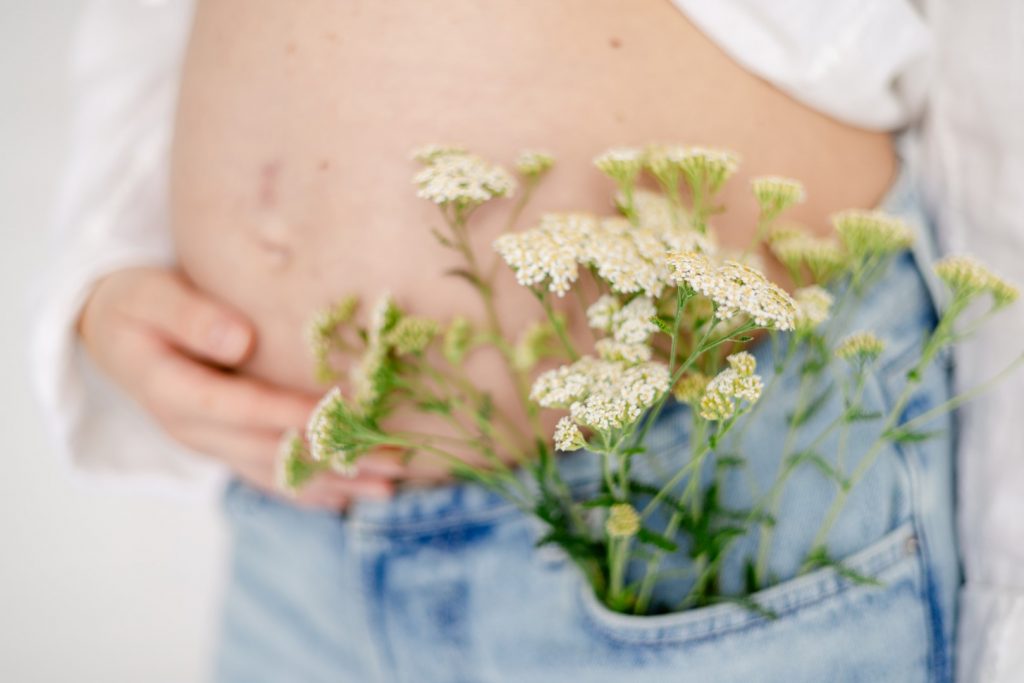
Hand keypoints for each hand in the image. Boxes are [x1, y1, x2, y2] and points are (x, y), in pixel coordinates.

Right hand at [77, 266, 405, 510]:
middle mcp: (195, 430)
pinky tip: (347, 499)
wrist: (112, 332)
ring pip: (277, 474)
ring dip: (333, 482)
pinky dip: (309, 491)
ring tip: (387, 486)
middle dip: (335, 456)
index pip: (245, 408)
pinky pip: (269, 477)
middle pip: (272, 450)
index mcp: (174, 393)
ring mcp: (211, 445)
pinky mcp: (224, 447)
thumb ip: (192, 317)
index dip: (297, 414)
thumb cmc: (137, 304)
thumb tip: (240, 340)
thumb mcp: (151, 298)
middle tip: (395, 458)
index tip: (350, 414)